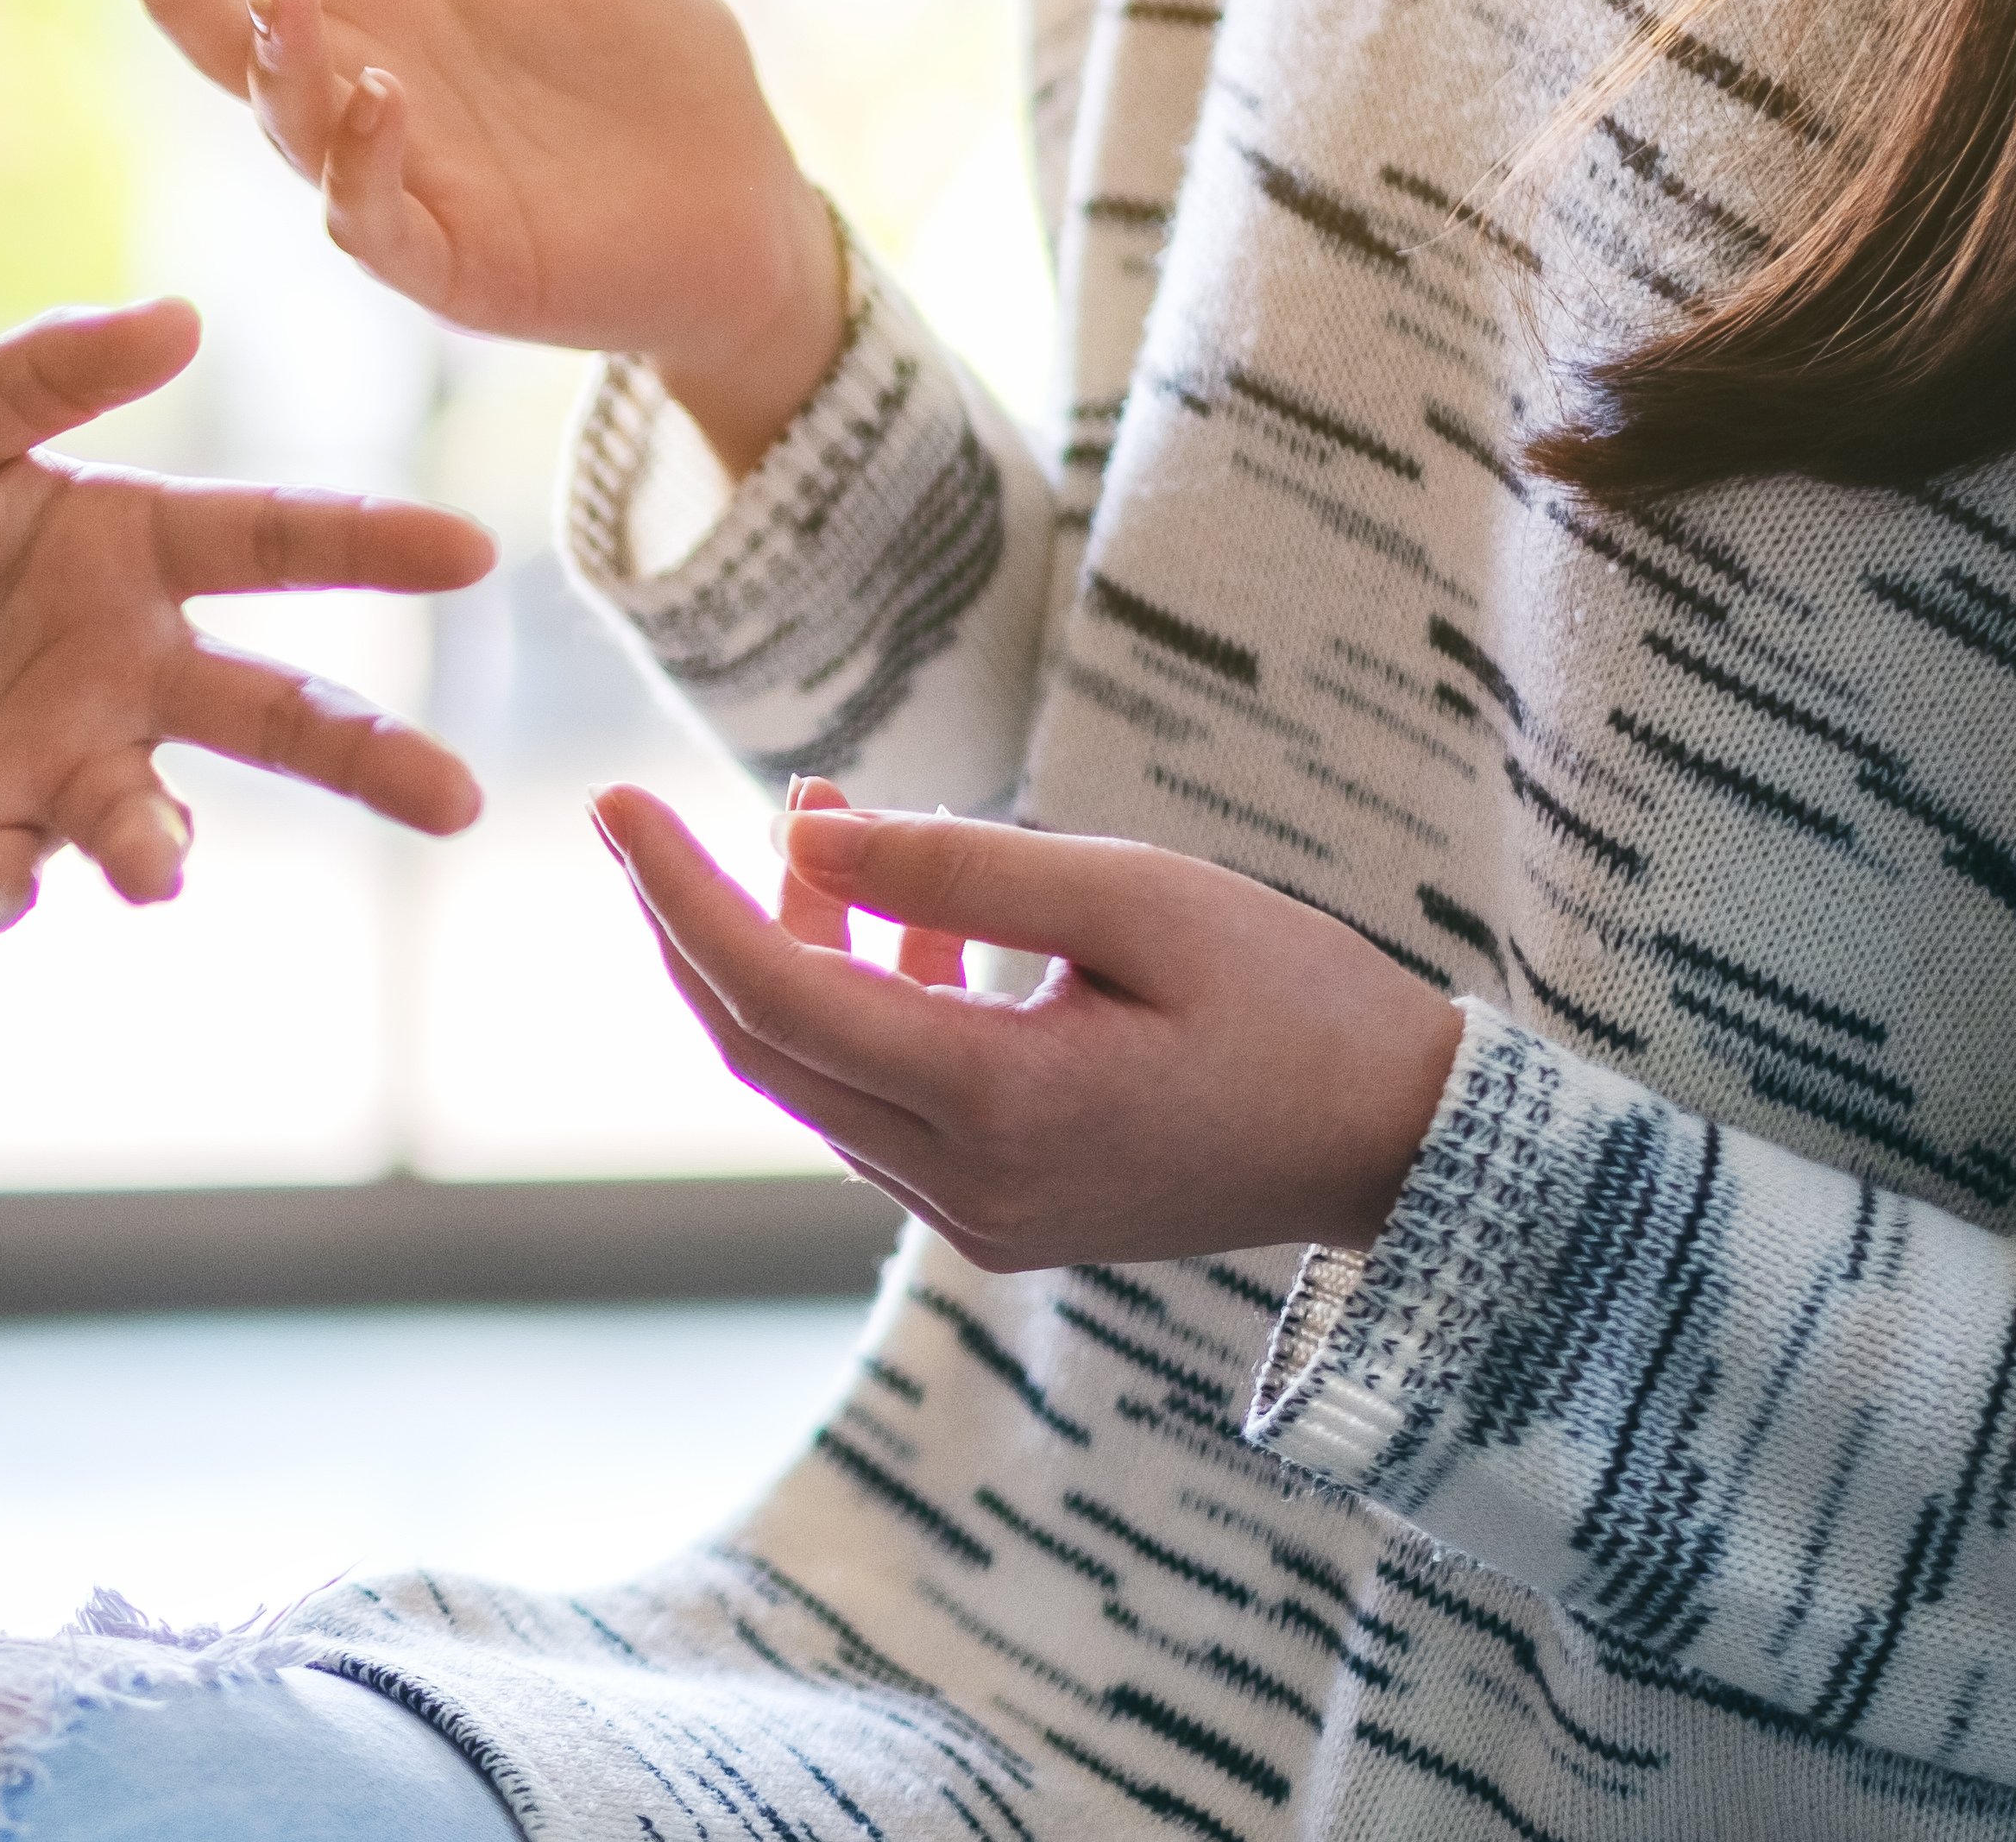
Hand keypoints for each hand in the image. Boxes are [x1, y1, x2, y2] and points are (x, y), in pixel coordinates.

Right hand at [0, 0, 843, 466]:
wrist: (738, 188)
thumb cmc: (627, 53)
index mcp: (346, 3)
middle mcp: (341, 91)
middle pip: (214, 33)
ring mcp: (386, 184)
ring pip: (285, 124)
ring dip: (268, 56)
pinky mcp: (450, 264)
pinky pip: (378, 220)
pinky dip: (365, 163)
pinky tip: (379, 98)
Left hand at [0, 298, 496, 935]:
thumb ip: (39, 378)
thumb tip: (184, 317)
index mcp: (127, 549)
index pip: (275, 540)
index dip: (372, 544)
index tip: (472, 550)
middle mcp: (124, 667)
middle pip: (277, 713)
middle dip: (372, 756)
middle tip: (458, 800)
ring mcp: (59, 765)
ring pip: (153, 820)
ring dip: (160, 850)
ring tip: (157, 875)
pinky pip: (12, 878)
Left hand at [595, 778, 1462, 1270]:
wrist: (1403, 1145)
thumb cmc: (1298, 1001)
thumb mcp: (1138, 896)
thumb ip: (962, 870)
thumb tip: (801, 832)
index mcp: (998, 1106)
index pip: (774, 992)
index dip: (678, 892)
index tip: (611, 801)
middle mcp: (962, 1183)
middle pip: (762, 1045)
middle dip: (699, 923)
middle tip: (663, 815)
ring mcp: (973, 1214)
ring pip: (813, 1074)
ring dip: (792, 952)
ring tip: (825, 825)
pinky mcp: (994, 1213)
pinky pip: (875, 1104)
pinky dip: (857, 1006)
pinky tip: (899, 922)